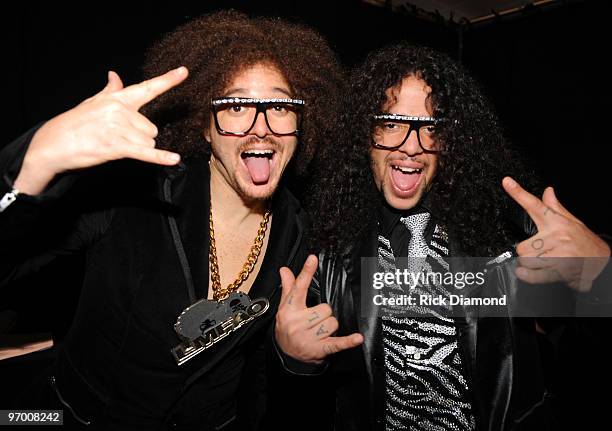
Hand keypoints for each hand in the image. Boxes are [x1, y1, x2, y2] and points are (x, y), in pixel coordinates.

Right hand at [14, 67, 187, 194]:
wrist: (52, 143)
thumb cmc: (74, 123)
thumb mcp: (92, 102)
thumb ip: (110, 91)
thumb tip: (115, 75)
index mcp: (117, 98)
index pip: (147, 87)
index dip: (168, 80)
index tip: (184, 71)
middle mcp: (121, 110)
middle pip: (152, 128)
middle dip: (140, 137)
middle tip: (116, 137)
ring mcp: (119, 128)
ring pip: (149, 141)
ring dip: (137, 147)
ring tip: (114, 145)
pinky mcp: (116, 146)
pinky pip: (145, 152)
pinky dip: (160, 158)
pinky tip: (174, 160)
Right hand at [275, 255, 363, 363]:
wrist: (286, 356)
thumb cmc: (287, 327)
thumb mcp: (285, 308)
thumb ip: (288, 287)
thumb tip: (284, 269)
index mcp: (289, 310)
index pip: (299, 288)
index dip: (306, 272)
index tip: (313, 259)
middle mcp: (297, 322)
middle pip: (325, 308)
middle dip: (323, 314)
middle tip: (314, 321)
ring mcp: (307, 337)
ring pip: (333, 322)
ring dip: (330, 328)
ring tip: (319, 332)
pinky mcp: (318, 349)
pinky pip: (336, 343)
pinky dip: (347, 342)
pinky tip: (357, 338)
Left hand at [502, 176, 609, 291]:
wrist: (603, 261)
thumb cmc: (585, 242)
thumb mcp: (572, 222)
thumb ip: (555, 208)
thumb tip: (547, 191)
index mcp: (556, 222)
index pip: (535, 205)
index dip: (518, 193)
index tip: (507, 181)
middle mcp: (556, 236)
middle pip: (522, 246)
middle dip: (526, 253)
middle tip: (538, 253)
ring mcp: (559, 253)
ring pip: (527, 260)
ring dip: (530, 265)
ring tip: (544, 263)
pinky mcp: (561, 269)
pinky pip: (534, 274)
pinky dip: (528, 276)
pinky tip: (526, 274)